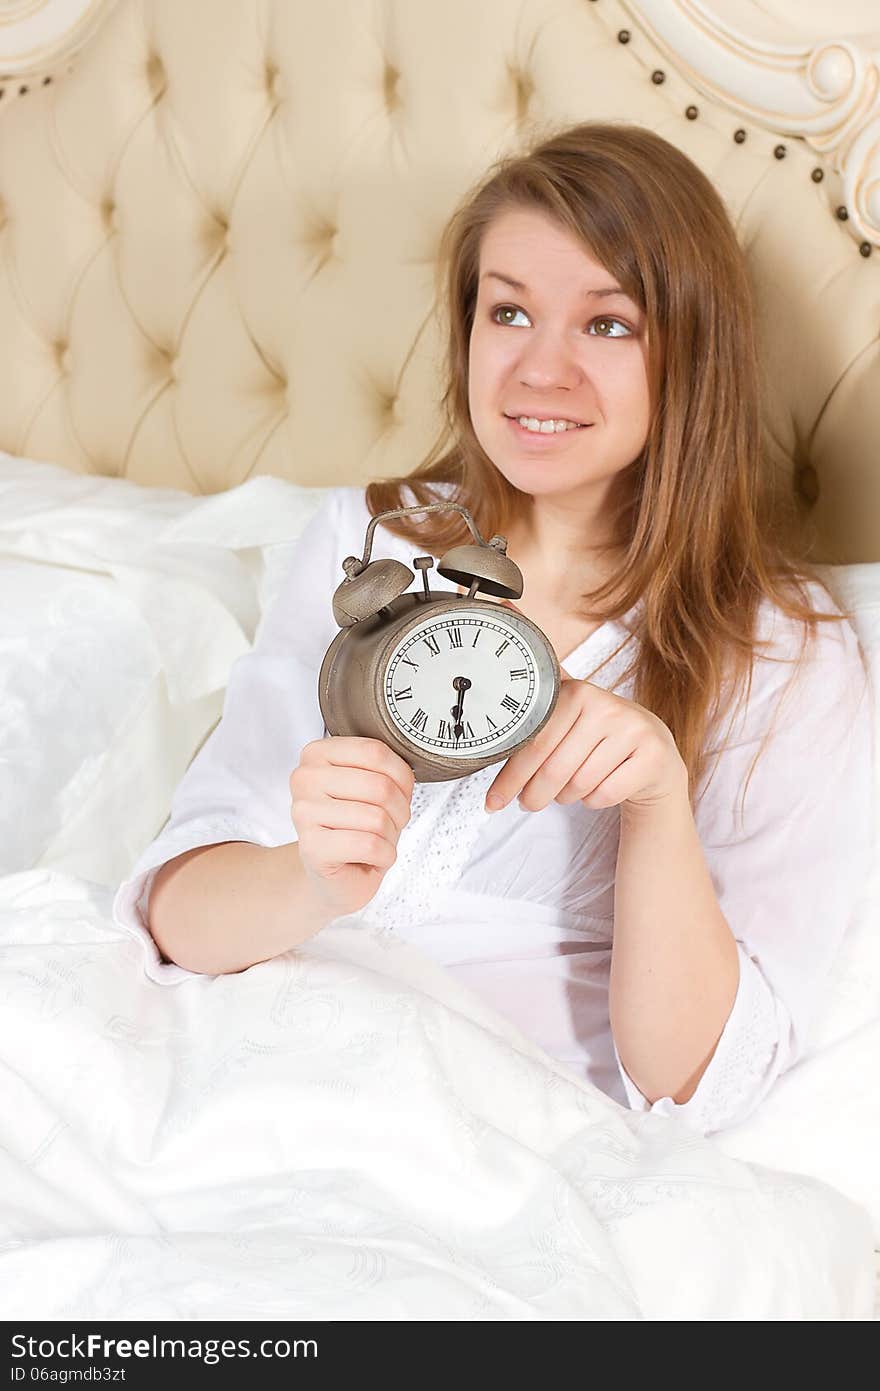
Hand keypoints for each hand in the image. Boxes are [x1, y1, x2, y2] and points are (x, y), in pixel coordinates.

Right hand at [290, 737, 414, 918]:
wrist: (336, 875)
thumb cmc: (357, 827)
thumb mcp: (372, 786)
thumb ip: (383, 768)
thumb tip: (408, 770)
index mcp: (317, 753)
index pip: (376, 752)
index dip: (402, 777)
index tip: (398, 793)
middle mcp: (305, 778)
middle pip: (380, 786)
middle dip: (399, 811)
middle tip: (389, 823)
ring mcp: (304, 813)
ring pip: (377, 818)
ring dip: (390, 835)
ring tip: (377, 840)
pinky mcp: (311, 847)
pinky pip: (369, 845)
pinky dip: (384, 855)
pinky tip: (372, 857)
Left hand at [484, 604, 686, 814]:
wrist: (653, 755)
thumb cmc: (598, 731)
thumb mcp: (569, 704)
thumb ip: (540, 673)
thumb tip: (503, 604)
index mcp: (578, 693)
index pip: (534, 743)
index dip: (510, 778)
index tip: (494, 800)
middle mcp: (607, 706)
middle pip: (553, 770)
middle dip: (535, 795)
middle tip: (528, 803)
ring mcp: (633, 731)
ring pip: (578, 786)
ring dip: (566, 797)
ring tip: (567, 790)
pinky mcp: (652, 757)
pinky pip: (604, 795)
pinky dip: (595, 800)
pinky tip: (598, 787)